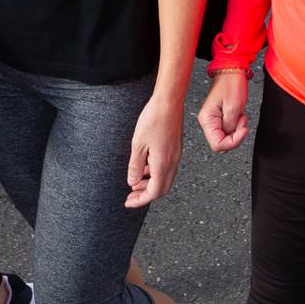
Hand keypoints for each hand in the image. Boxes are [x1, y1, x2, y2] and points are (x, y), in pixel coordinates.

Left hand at [125, 90, 184, 207]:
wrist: (169, 102)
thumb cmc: (154, 119)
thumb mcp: (138, 145)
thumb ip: (135, 166)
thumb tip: (133, 181)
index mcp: (163, 164)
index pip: (154, 192)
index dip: (140, 200)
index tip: (129, 202)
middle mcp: (172, 162)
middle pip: (161, 189)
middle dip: (145, 194)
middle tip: (131, 195)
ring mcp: (175, 155)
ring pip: (164, 178)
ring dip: (150, 183)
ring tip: (136, 181)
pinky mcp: (175, 148)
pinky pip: (167, 168)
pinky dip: (155, 173)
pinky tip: (145, 166)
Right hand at [198, 70, 250, 151]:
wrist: (232, 71)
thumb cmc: (231, 84)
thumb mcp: (234, 107)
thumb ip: (230, 126)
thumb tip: (229, 137)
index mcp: (207, 120)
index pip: (217, 145)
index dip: (233, 142)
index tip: (243, 130)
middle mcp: (207, 122)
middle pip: (221, 143)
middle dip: (235, 136)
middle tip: (241, 121)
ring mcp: (213, 120)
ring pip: (226, 137)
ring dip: (237, 130)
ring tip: (240, 115)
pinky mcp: (219, 118)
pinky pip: (228, 130)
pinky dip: (236, 125)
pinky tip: (239, 115)